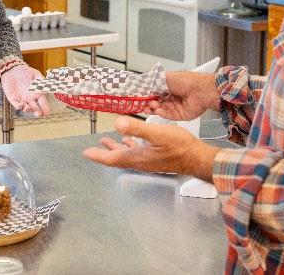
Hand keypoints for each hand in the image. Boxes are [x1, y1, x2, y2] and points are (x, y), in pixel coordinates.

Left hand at [0, 64, 49, 115]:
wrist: (12, 69)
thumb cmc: (25, 71)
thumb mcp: (35, 74)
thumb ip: (41, 80)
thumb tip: (47, 85)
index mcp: (37, 93)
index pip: (43, 103)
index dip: (45, 108)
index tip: (46, 113)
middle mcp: (30, 98)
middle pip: (35, 108)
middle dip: (37, 112)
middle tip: (38, 114)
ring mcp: (22, 99)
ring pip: (26, 108)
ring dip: (28, 110)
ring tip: (28, 108)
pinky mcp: (13, 99)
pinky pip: (16, 105)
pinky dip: (19, 106)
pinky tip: (22, 104)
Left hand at [82, 117, 218, 181]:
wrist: (197, 158)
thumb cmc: (179, 146)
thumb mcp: (157, 133)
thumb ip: (137, 128)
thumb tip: (116, 123)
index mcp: (137, 157)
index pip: (113, 159)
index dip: (98, 155)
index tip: (86, 153)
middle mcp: (141, 161)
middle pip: (117, 158)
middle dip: (104, 153)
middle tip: (93, 149)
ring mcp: (149, 160)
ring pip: (127, 155)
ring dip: (117, 149)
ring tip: (108, 142)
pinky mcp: (156, 157)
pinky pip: (138, 153)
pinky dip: (131, 146)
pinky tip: (133, 141)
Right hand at [146, 71, 219, 120]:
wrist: (201, 90)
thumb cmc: (186, 81)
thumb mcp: (164, 78)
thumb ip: (151, 83)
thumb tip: (140, 85)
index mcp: (167, 86)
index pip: (152, 92)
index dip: (144, 95)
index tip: (137, 97)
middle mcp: (170, 96)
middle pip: (154, 102)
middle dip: (147, 103)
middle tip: (140, 104)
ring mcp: (174, 106)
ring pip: (159, 109)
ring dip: (153, 108)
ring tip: (150, 105)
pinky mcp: (179, 115)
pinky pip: (167, 115)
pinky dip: (161, 113)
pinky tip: (157, 110)